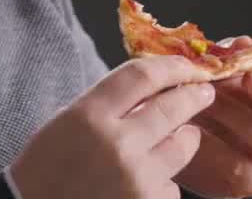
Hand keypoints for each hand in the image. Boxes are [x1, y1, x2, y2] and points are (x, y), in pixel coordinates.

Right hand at [8, 55, 214, 198]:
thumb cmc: (46, 171)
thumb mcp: (65, 125)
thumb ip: (104, 105)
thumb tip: (151, 89)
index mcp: (89, 115)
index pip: (141, 76)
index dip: (171, 65)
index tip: (186, 65)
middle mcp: (117, 143)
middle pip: (171, 107)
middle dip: (194, 96)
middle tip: (204, 91)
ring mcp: (137, 178)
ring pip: (182, 146)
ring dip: (186, 137)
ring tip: (184, 134)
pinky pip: (172, 186)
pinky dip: (165, 181)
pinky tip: (147, 182)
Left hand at [175, 41, 251, 197]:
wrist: (181, 140)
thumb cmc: (209, 97)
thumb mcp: (219, 71)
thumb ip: (232, 57)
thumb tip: (243, 43)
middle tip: (249, 77)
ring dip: (237, 116)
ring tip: (207, 101)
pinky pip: (240, 165)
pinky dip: (215, 146)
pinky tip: (195, 132)